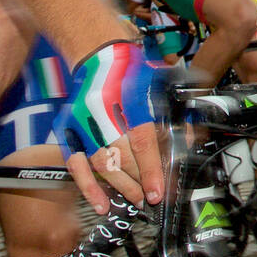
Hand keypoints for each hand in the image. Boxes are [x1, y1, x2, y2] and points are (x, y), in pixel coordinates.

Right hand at [55, 41, 163, 213]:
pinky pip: (76, 164)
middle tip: (152, 197)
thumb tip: (187, 146)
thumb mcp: (162, 87)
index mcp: (130, 99)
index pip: (141, 142)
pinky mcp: (69, 129)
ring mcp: (84, 122)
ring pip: (101, 164)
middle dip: (139, 183)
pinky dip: (88, 186)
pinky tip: (101, 203)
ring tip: (136, 199)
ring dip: (120, 187)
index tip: (158, 192)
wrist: (100, 54)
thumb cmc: (133, 70)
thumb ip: (176, 117)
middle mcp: (104, 112)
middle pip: (122, 157)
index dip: (151, 170)